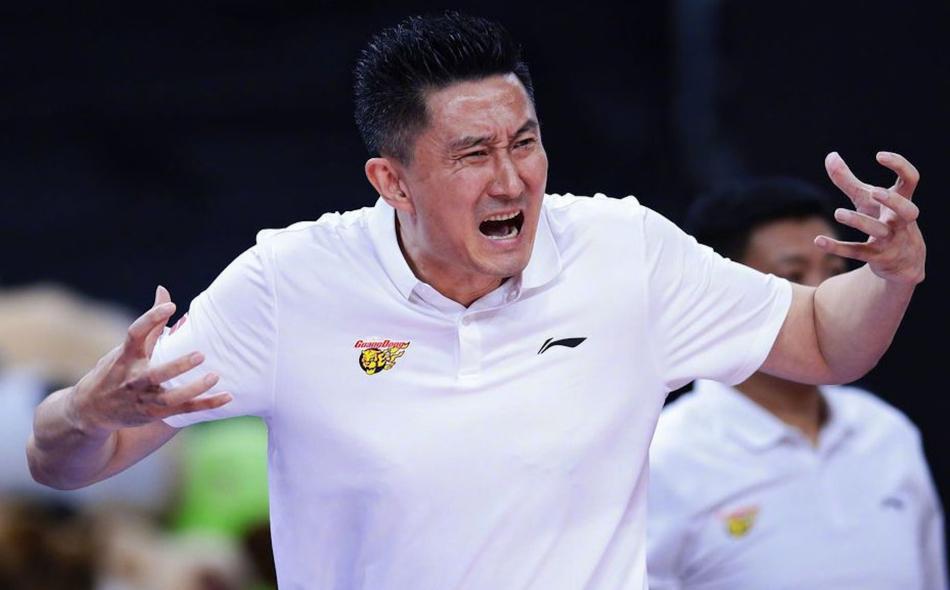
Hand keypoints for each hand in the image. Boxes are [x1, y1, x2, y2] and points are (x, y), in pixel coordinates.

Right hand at [67, 286, 231, 435]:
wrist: (91, 410)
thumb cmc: (116, 370)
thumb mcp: (126, 347)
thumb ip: (151, 323)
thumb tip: (164, 290)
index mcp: (125, 357)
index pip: (135, 335)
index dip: (151, 318)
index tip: (170, 306)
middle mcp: (133, 379)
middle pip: (154, 374)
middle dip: (177, 366)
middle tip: (200, 354)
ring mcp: (143, 399)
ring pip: (170, 398)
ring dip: (193, 389)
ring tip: (215, 376)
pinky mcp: (155, 413)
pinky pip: (184, 410)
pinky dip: (206, 404)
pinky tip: (227, 396)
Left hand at [819, 151, 925, 284]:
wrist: (904, 261)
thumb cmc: (884, 219)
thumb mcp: (867, 200)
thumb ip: (848, 180)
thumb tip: (830, 155)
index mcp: (903, 201)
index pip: (911, 180)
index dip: (900, 166)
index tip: (879, 156)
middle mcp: (901, 221)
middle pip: (907, 210)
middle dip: (892, 201)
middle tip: (874, 192)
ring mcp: (891, 240)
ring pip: (878, 231)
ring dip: (859, 221)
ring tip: (838, 212)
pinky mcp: (877, 257)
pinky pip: (858, 252)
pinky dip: (838, 247)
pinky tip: (818, 240)